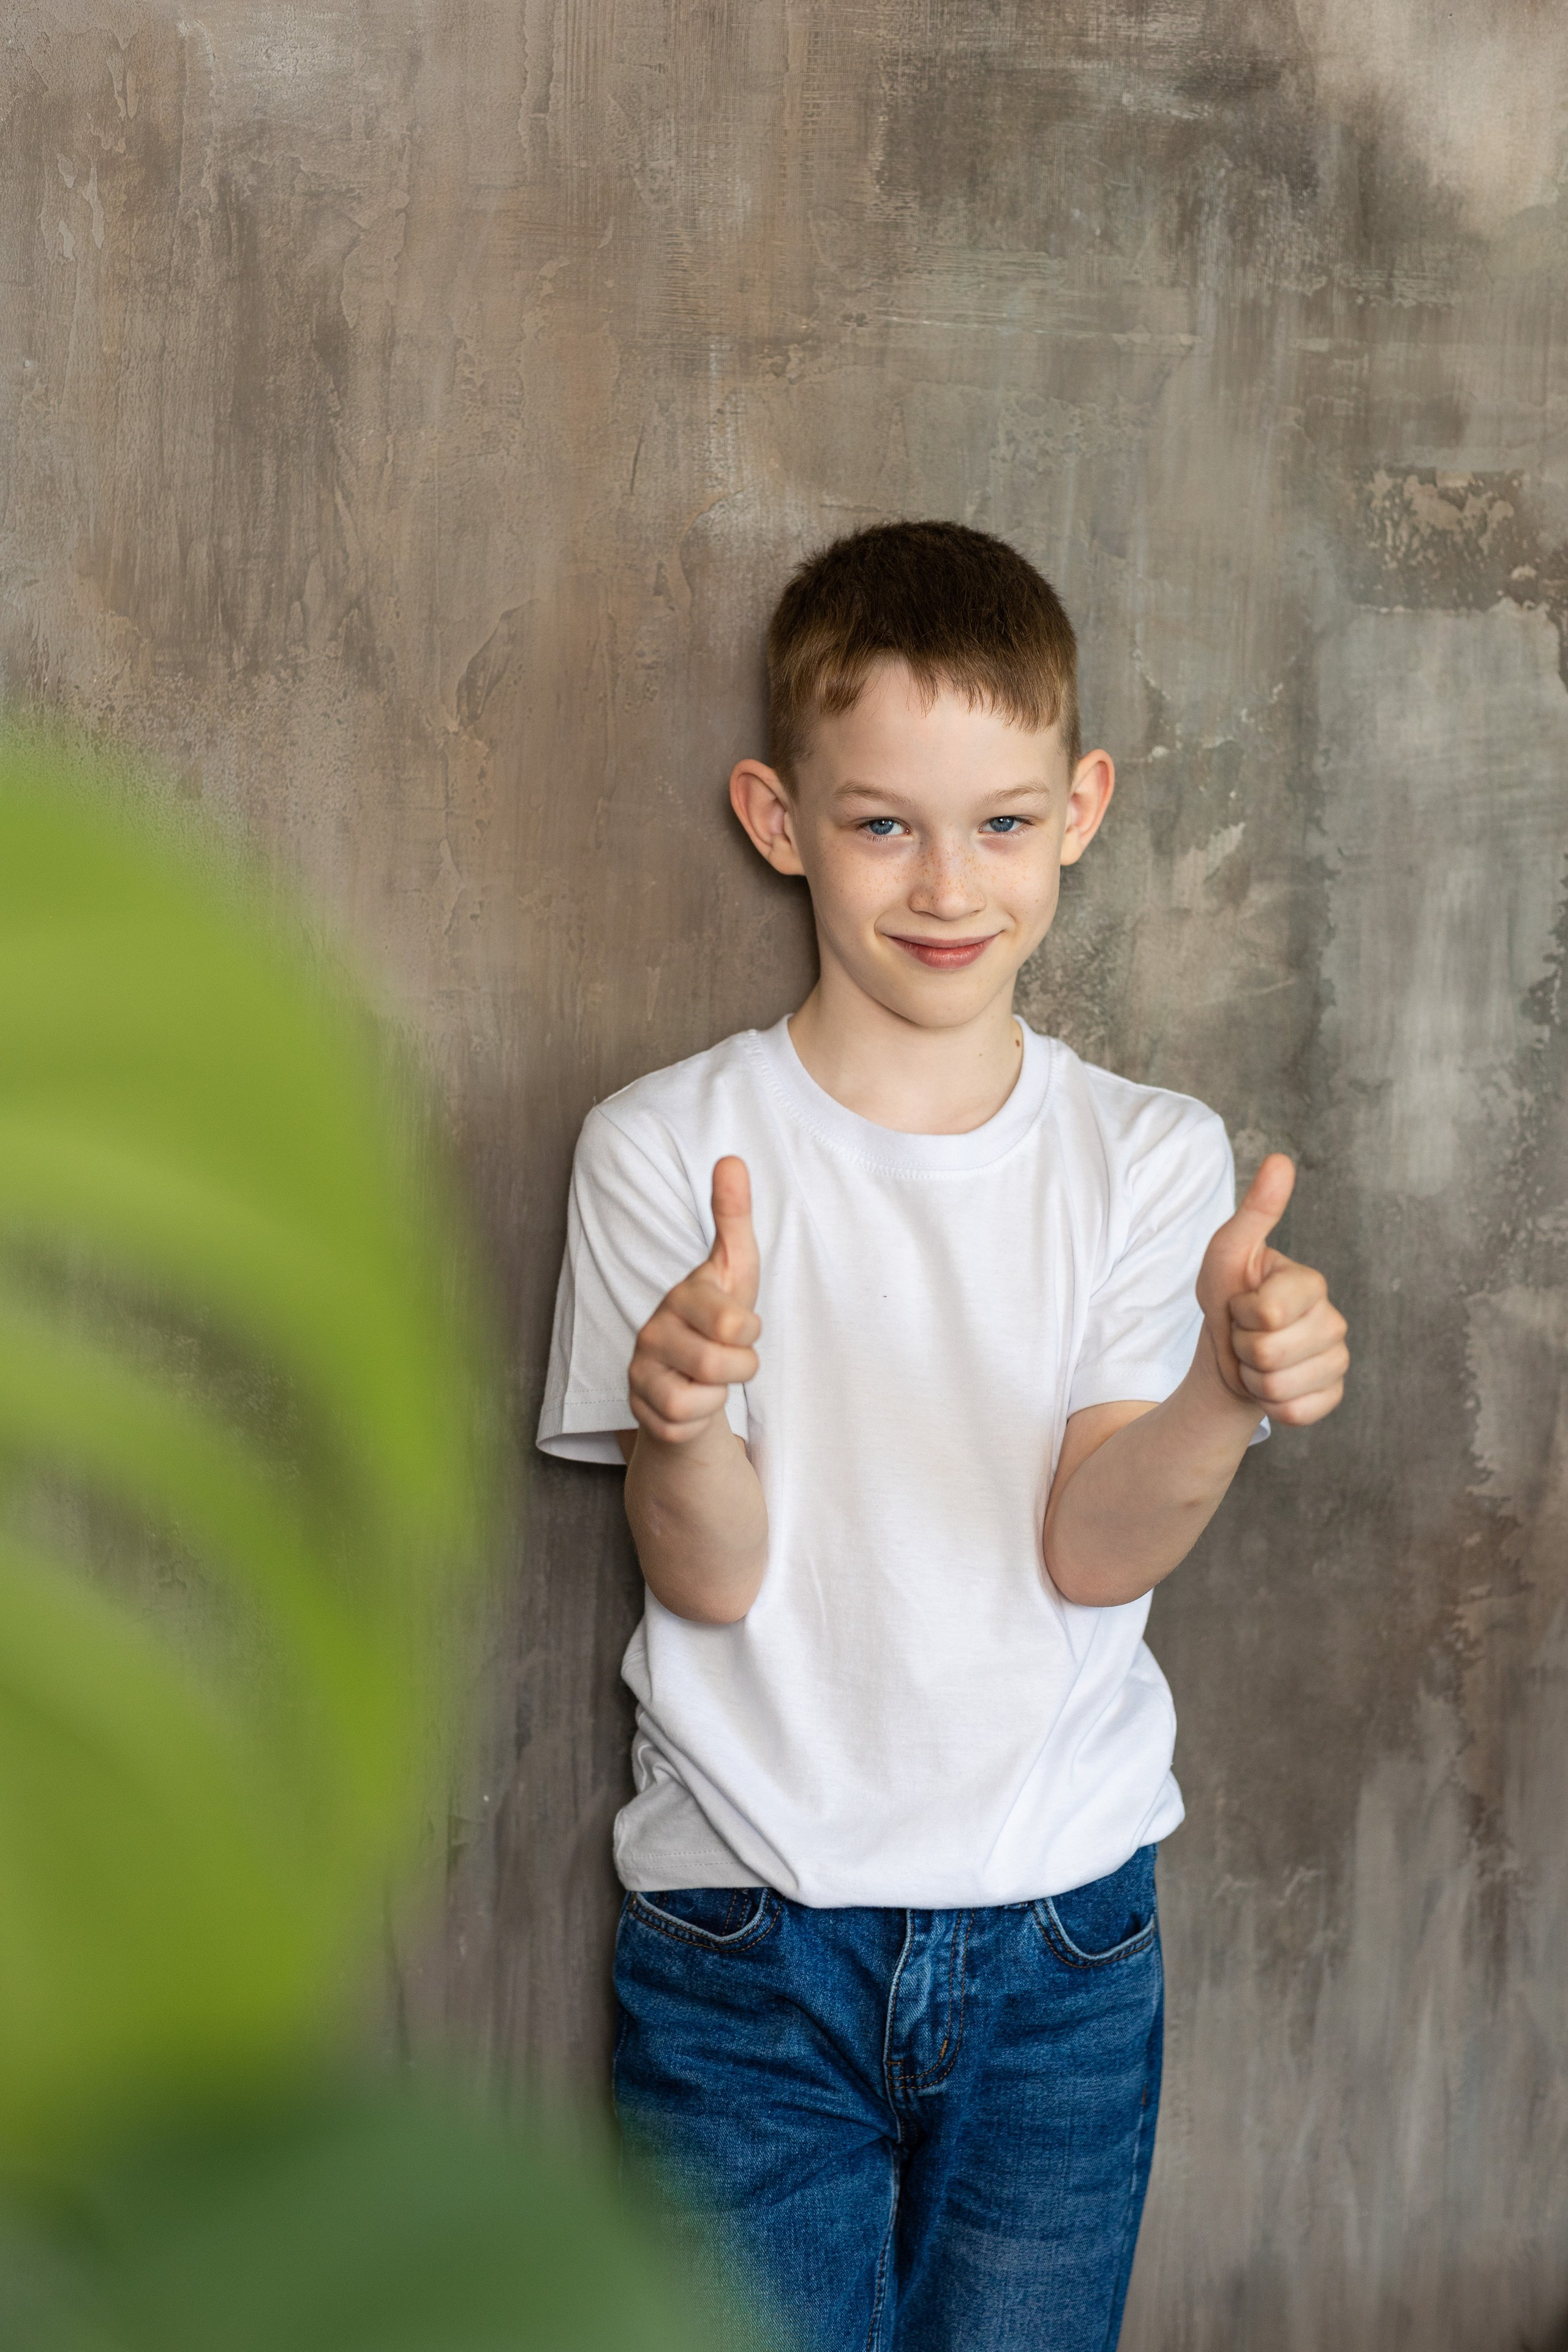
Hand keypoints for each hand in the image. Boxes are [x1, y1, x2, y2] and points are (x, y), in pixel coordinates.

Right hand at [627, 1156, 760, 1445]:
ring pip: (695, 1399)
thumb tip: (731, 1158)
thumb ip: (733, 1216)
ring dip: (718, 1395)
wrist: (691, 1376)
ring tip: (710, 1378)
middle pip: (719, 1365)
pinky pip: (680, 1425)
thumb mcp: (736, 1270)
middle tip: (731, 1357)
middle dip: (741, 1367)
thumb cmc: (718, 1317)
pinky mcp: (640, 1409)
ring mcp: (641, 1371)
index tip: (739, 1326)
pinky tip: (693, 1400)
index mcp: (681, 1296)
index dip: (750, 1332)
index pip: (735, 1324)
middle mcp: (652, 1330)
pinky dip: (699, 1420)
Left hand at [1197, 1154, 1347, 1427]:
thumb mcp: (1227, 1255)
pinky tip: (1270, 1385)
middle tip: (1244, 1335)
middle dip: (1241, 1347)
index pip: (1267, 1312)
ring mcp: (1337, 1361)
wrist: (1228, 1356)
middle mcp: (1335, 1321)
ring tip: (1254, 1358)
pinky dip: (1270, 1405)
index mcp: (1312, 1284)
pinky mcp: (1331, 1397)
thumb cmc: (1227, 1299)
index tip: (1241, 1305)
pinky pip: (1295, 1412)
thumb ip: (1255, 1211)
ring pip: (1280, 1386)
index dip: (1240, 1313)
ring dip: (1252, 1377)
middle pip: (1270, 1351)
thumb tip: (1281, 1159)